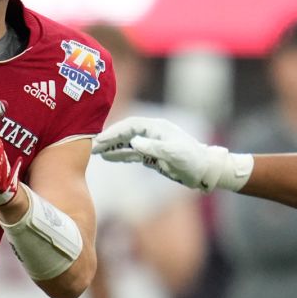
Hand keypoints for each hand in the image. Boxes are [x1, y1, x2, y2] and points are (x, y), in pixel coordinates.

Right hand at [92, 116, 251, 191]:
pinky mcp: (152, 156)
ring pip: (127, 144)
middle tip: (91, 145)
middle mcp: (151, 134)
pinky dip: (120, 155)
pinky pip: (133, 154)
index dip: (114, 132)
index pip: (130, 126)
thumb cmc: (192, 159)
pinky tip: (109, 158)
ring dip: (112, 147)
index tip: (100, 139)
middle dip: (109, 139)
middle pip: (126, 133)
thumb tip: (133, 142)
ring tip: (95, 152)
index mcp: (156, 127)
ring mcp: (151, 145)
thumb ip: (152, 147)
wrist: (205, 171)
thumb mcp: (173, 153)